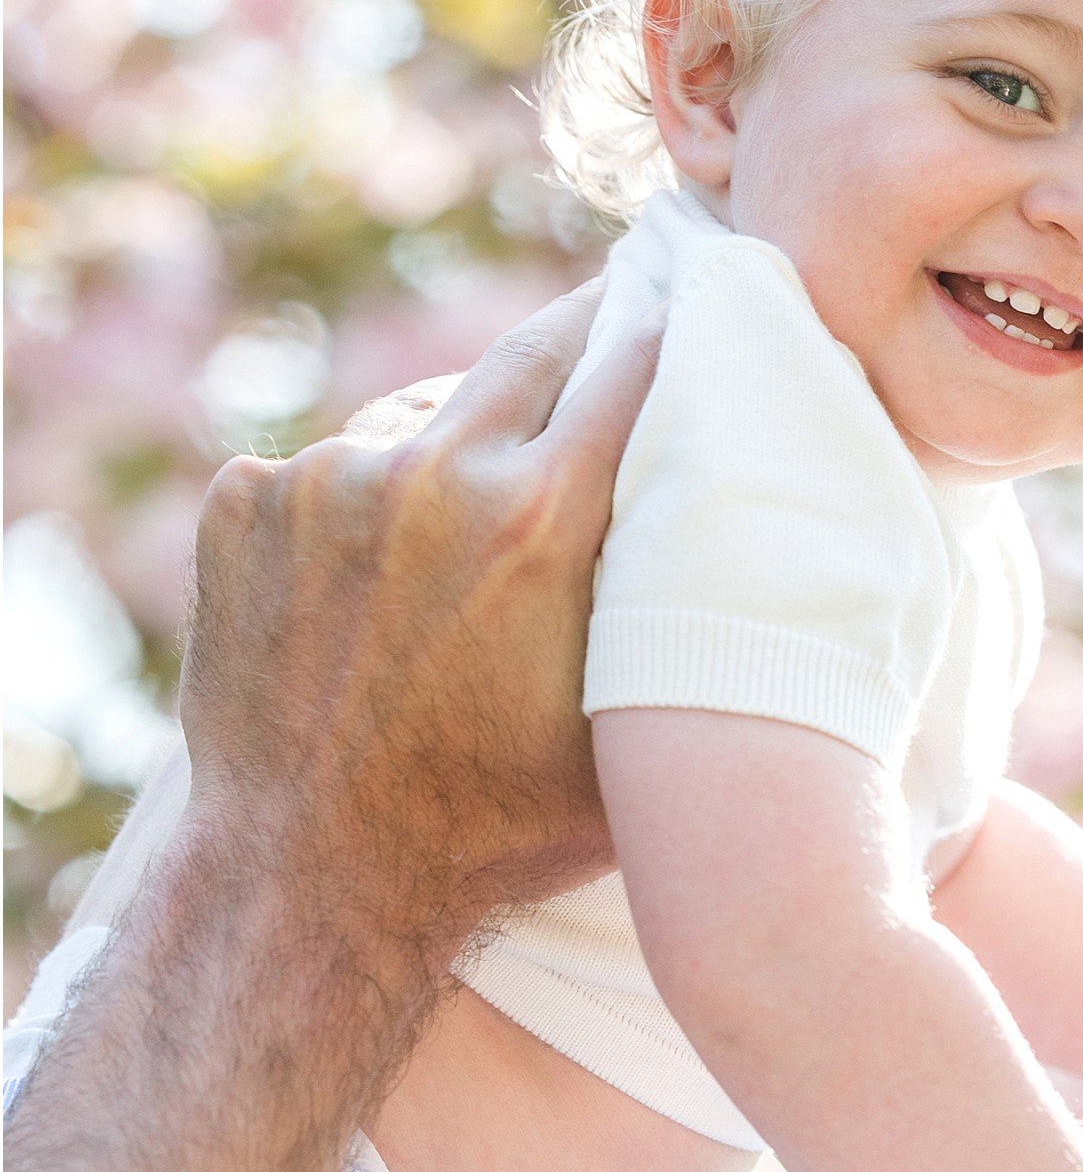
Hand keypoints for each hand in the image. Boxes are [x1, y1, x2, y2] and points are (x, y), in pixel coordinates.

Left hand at [179, 281, 661, 942]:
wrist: (312, 878)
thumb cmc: (500, 824)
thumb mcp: (636, 724)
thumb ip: (683, 611)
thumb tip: (749, 518)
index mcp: (544, 516)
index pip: (632, 360)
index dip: (669, 322)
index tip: (690, 293)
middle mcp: (433, 472)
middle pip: (534, 350)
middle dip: (581, 335)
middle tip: (611, 319)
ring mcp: (324, 481)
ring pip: (422, 419)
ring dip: (455, 451)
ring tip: (464, 537)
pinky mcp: (244, 503)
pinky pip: (323, 470)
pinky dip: (355, 508)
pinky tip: (370, 587)